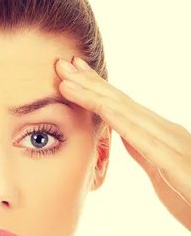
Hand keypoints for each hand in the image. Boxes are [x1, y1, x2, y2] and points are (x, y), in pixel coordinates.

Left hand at [56, 56, 190, 231]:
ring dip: (95, 96)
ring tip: (67, 82)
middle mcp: (166, 133)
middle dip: (89, 83)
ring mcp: (172, 145)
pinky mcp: (174, 165)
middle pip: (121, 103)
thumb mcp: (162, 171)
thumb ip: (145, 151)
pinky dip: (122, 122)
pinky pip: (145, 140)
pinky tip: (103, 108)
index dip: (95, 88)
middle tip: (60, 64)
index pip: (122, 107)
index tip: (71, 74)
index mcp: (161, 135)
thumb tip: (126, 135)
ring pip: (126, 115)